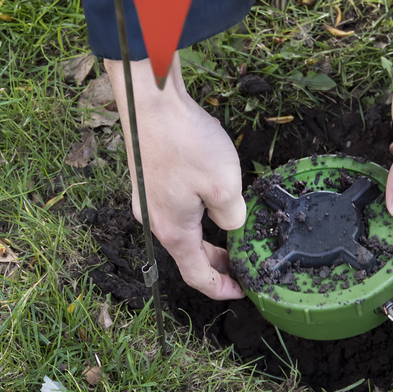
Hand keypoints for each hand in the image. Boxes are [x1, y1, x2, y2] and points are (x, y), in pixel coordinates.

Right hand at [105, 56, 245, 299]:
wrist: (150, 100)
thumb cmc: (183, 142)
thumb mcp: (224, 185)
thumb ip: (233, 215)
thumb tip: (232, 224)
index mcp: (173, 231)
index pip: (197, 275)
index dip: (221, 288)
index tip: (242, 291)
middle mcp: (155, 219)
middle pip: (189, 253)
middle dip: (217, 262)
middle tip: (243, 263)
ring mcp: (149, 198)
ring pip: (183, 228)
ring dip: (208, 235)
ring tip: (233, 232)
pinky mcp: (150, 178)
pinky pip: (177, 206)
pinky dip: (197, 213)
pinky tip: (213, 197)